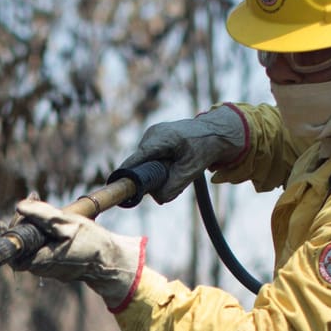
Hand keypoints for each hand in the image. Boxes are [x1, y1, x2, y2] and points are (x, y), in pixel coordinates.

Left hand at [14, 198, 145, 308]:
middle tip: (28, 206)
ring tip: (36, 205)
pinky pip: (41, 249)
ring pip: (31, 248)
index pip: (13, 252)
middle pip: (20, 249)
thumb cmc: (91, 243)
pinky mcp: (56, 265)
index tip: (5, 219)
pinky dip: (41, 234)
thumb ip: (43, 215)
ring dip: (31, 227)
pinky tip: (48, 220)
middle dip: (20, 225)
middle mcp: (42, 269)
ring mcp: (49, 269)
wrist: (110, 261)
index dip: (7, 234)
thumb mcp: (67, 224)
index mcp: (41, 261)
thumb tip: (20, 206)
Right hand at [116, 105, 247, 203]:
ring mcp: (151, 135)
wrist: (215, 132)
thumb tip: (157, 198)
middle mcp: (152, 134)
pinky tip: (174, 163)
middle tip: (172, 179)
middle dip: (151, 176)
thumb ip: (174, 186)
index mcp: (161, 139)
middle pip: (141, 164)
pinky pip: (150, 157)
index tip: (115, 183)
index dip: (127, 172)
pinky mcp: (153, 139)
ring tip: (177, 168)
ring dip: (157, 171)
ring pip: (145, 162)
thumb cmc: (204, 148)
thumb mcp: (191, 170)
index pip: (138, 158)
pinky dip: (159, 165)